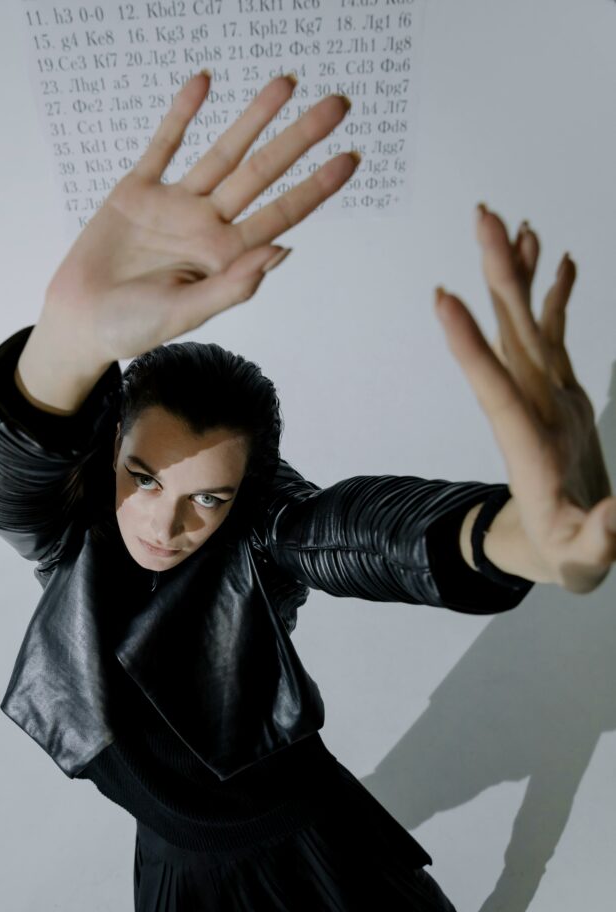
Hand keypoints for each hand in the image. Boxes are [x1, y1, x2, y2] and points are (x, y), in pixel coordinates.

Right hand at [44, 71, 357, 360]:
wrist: (79, 320)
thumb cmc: (132, 328)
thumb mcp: (184, 314)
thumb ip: (231, 286)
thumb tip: (282, 252)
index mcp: (224, 256)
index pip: (281, 215)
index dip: (316, 187)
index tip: (350, 159)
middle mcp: (207, 225)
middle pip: (262, 174)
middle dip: (299, 139)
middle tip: (339, 105)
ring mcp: (175, 205)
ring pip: (223, 152)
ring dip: (254, 118)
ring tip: (287, 82)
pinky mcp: (138, 190)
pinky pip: (165, 146)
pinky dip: (182, 115)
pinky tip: (205, 82)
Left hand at [435, 205, 615, 593]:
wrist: (554, 546)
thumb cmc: (564, 553)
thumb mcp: (583, 557)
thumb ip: (600, 538)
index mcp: (527, 446)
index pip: (495, 387)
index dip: (471, 345)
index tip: (444, 299)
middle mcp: (528, 409)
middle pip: (508, 334)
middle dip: (496, 277)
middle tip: (483, 220)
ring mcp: (543, 397)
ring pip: (526, 325)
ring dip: (518, 276)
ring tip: (514, 225)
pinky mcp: (561, 394)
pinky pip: (554, 335)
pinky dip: (554, 297)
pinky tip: (558, 260)